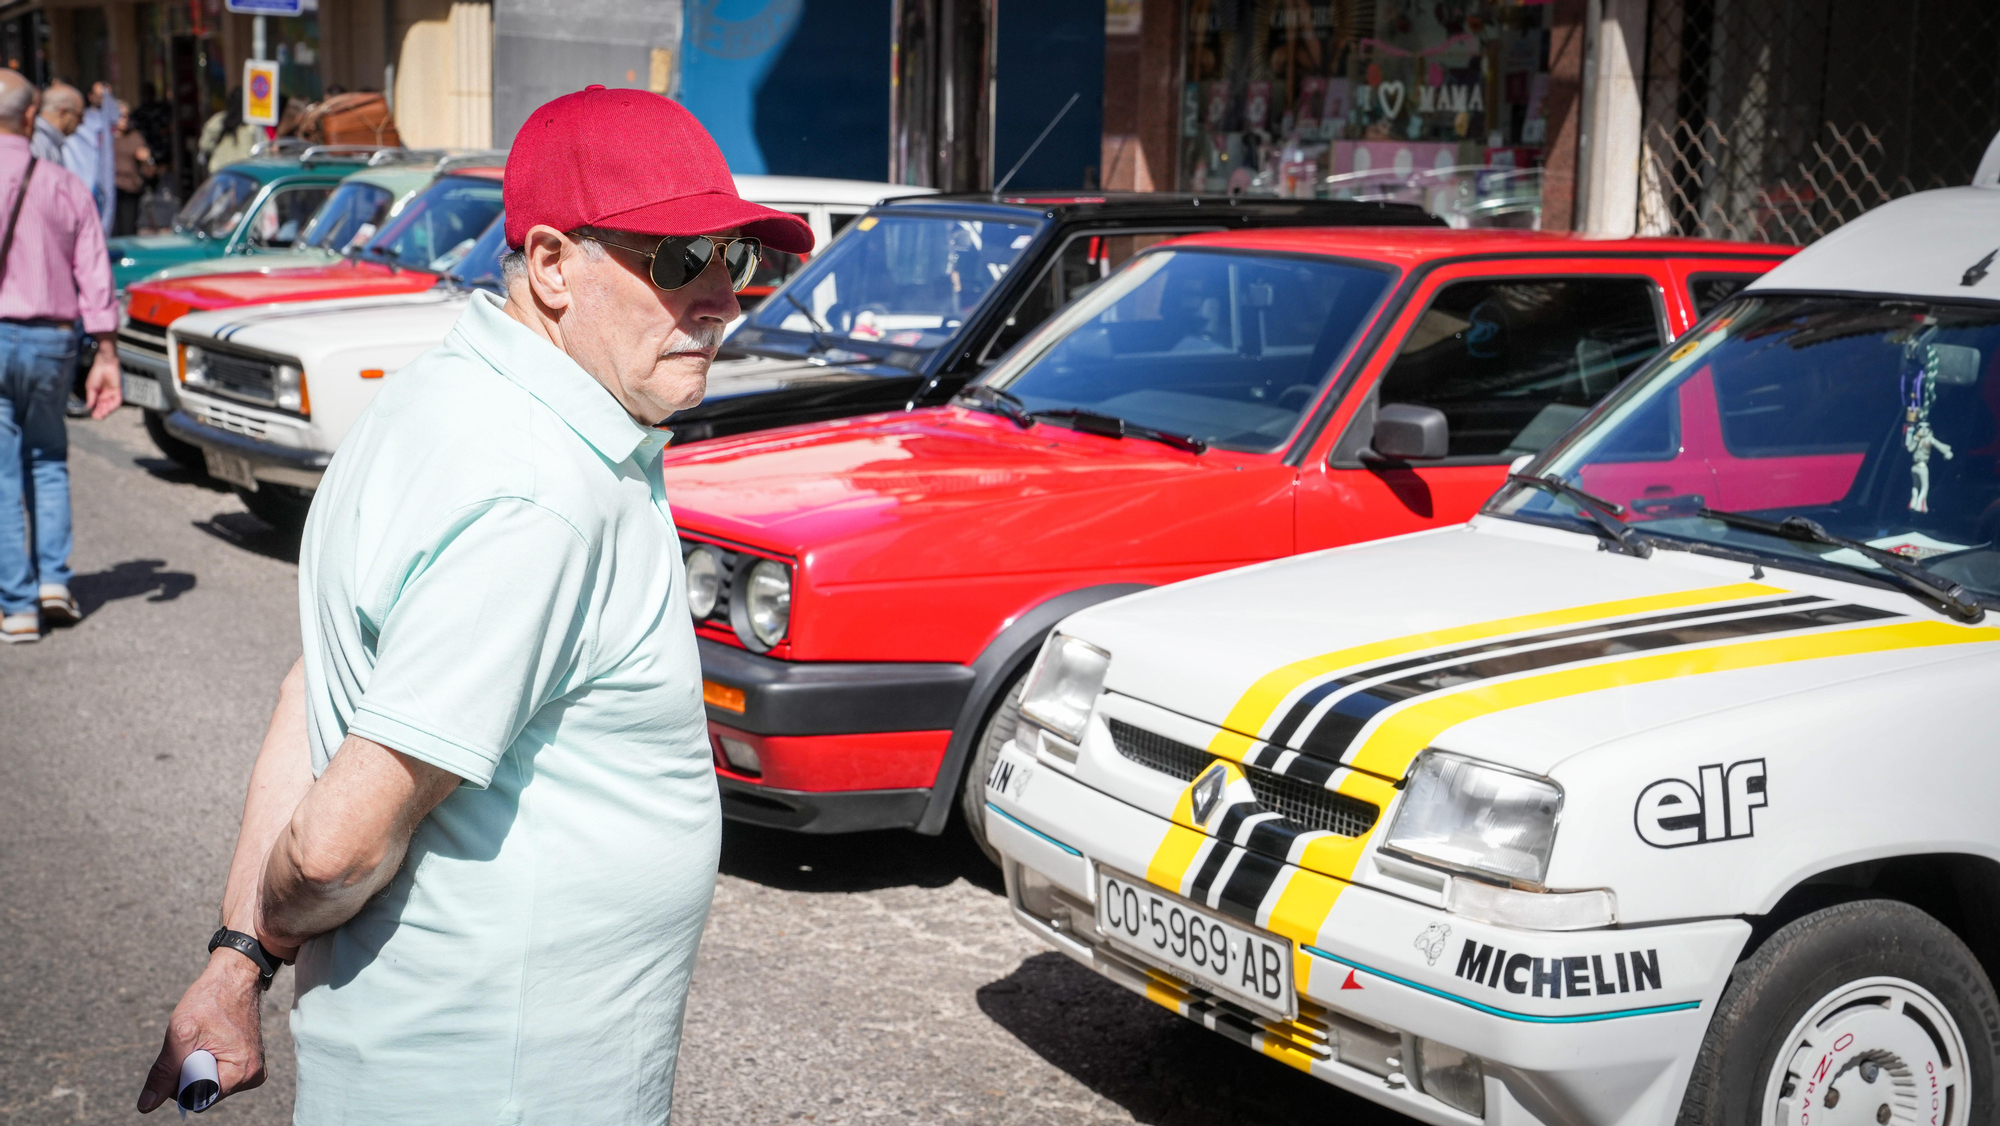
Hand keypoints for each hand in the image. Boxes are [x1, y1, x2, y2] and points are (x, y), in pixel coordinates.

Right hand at [84, 339, 119, 419]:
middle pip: (105, 406)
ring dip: (106, 410)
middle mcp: (106, 395)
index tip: (93, 415)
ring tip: (101, 414)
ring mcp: (112, 393)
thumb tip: (89, 406)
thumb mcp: (90, 387)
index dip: (96, 410)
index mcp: (99, 394)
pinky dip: (113, 405)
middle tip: (97, 417)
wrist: (104, 365)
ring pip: (111, 405)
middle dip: (101, 412)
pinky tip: (108, 409)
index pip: (98, 405)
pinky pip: (117, 400)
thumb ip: (91, 397)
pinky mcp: (118, 391)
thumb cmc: (96, 373)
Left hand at [135, 952, 266, 1112]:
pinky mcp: (246, 1062)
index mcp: (242, 1072)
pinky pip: (217, 1074)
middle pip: (204, 1093)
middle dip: (189, 1072)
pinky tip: (210, 1040)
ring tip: (204, 1038)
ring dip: (196, 1065)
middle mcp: (252, 1075)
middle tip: (193, 1042)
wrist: (233, 977)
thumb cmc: (211, 999)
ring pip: (209, 1083)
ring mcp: (251, 1069)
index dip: (180, 1081)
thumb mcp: (180, 1035)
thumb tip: (146, 1105)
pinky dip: (206, 1060)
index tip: (184, 1052)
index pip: (199, 1099)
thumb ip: (164, 1073)